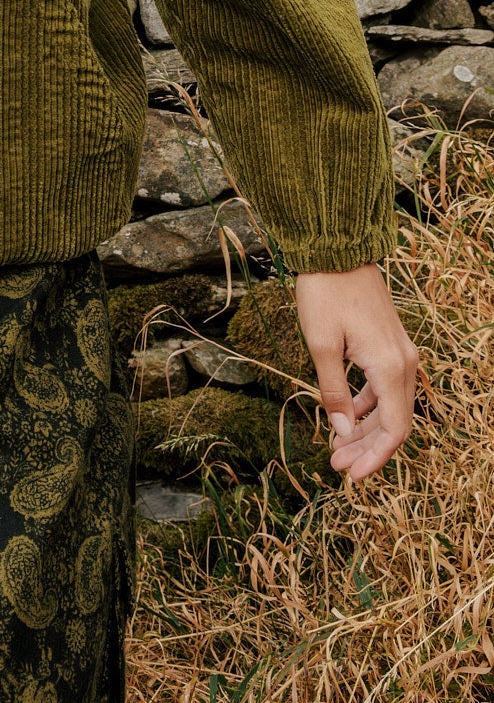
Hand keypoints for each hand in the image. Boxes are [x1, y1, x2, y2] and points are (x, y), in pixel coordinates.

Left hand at [295, 263, 420, 480]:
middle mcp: (405, 362)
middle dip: (367, 448)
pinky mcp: (391, 344)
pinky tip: (345, 415)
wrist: (337, 249)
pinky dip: (368, 405)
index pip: (394, 429)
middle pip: (394, 421)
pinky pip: (386, 386)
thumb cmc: (325, 293)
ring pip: (391, 405)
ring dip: (367, 429)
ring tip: (337, 447)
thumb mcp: (321, 345)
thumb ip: (333, 392)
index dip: (375, 457)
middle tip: (338, 466)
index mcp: (391, 367)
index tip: (352, 475)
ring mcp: (401, 352)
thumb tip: (343, 433)